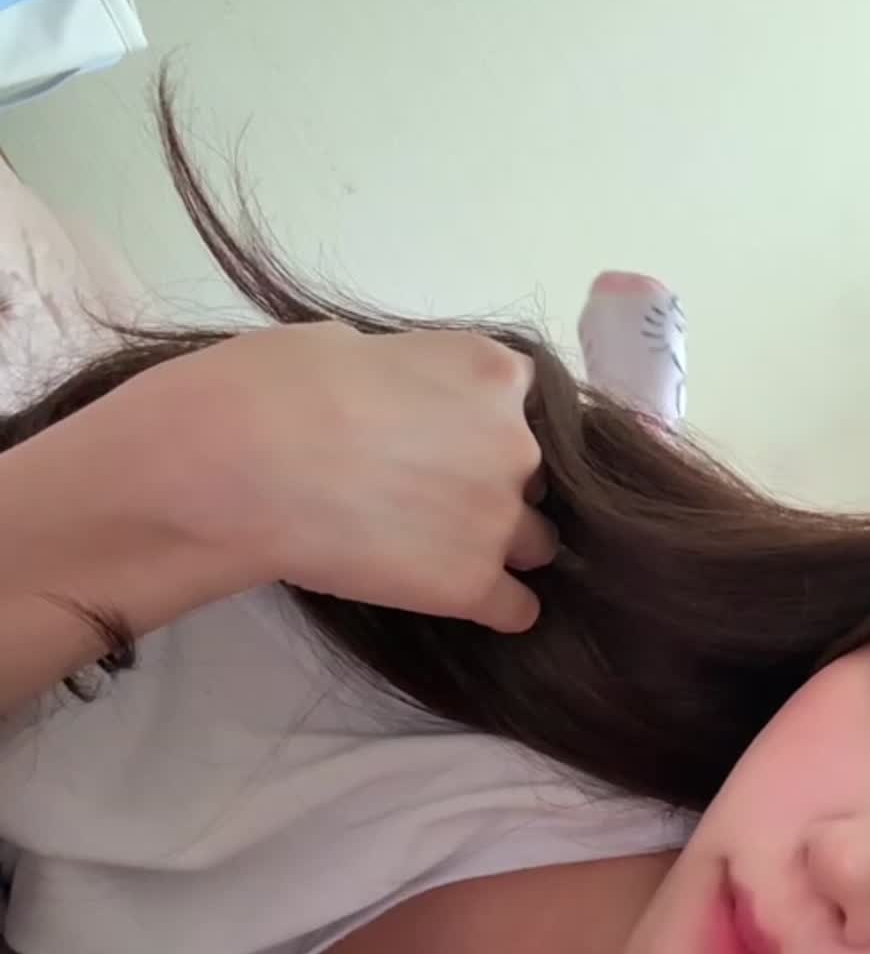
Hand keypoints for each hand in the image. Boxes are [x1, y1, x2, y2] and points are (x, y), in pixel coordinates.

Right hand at [166, 323, 557, 632]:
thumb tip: (399, 393)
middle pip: (534, 476)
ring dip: (499, 547)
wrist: (248, 462)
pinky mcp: (473, 584)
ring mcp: (499, 518)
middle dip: (493, 486)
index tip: (449, 440)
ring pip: (536, 544)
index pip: (529, 403)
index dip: (488, 426)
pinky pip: (517, 608)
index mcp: (492, 373)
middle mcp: (516, 443)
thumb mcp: (355, 345)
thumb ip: (408, 375)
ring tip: (438, 552)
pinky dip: (496, 607)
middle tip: (429, 498)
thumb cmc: (279, 387)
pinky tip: (459, 600)